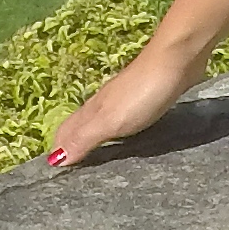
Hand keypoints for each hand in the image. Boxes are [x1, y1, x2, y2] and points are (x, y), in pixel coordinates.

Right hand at [45, 33, 207, 169]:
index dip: (57, 150)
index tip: (52, 170)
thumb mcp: (109, 121)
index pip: (65, 132)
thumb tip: (53, 160)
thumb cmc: (140, 93)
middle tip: (68, 167)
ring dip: (93, 138)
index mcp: (92, 110)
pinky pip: (124, 118)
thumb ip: (83, 138)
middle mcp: (104, 104)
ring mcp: (125, 99)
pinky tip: (126, 137)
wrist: (176, 59)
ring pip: (100, 120)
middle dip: (71, 144)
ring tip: (93, 157)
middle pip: (80, 125)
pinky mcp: (146, 97)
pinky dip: (117, 132)